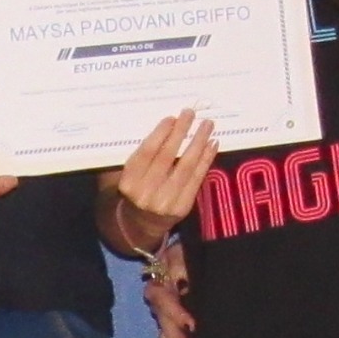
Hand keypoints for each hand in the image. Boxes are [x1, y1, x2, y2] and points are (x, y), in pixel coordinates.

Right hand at [109, 111, 216, 249]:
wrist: (141, 223)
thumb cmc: (136, 189)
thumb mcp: (126, 175)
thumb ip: (138, 155)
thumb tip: (164, 126)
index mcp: (128, 182)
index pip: (147, 153)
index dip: (160, 134)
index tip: (172, 117)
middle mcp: (146, 193)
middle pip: (166, 156)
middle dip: (180, 132)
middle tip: (190, 113)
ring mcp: (166, 201)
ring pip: (185, 166)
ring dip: (198, 142)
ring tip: (207, 124)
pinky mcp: (183, 206)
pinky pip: (197, 178)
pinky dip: (206, 159)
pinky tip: (212, 144)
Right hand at [142, 246, 194, 337]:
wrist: (208, 243)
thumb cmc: (201, 246)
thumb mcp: (192, 249)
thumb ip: (183, 264)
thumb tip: (181, 281)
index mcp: (165, 273)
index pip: (161, 295)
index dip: (173, 310)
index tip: (191, 324)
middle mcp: (162, 291)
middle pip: (160, 317)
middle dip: (174, 336)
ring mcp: (166, 307)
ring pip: (162, 331)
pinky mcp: (174, 319)